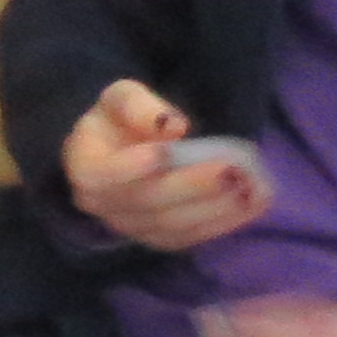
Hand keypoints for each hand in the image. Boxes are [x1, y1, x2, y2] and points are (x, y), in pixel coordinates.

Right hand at [60, 78, 270, 251]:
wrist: (121, 149)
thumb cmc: (120, 119)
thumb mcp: (122, 97)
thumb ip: (139, 106)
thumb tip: (172, 125)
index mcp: (84, 167)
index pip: (103, 176)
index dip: (132, 167)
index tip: (164, 149)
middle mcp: (102, 206)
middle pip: (147, 202)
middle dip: (192, 186)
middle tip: (232, 167)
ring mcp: (132, 228)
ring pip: (173, 225)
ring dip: (215, 207)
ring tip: (250, 185)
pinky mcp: (161, 239)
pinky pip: (191, 237)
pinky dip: (224, 222)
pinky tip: (252, 203)